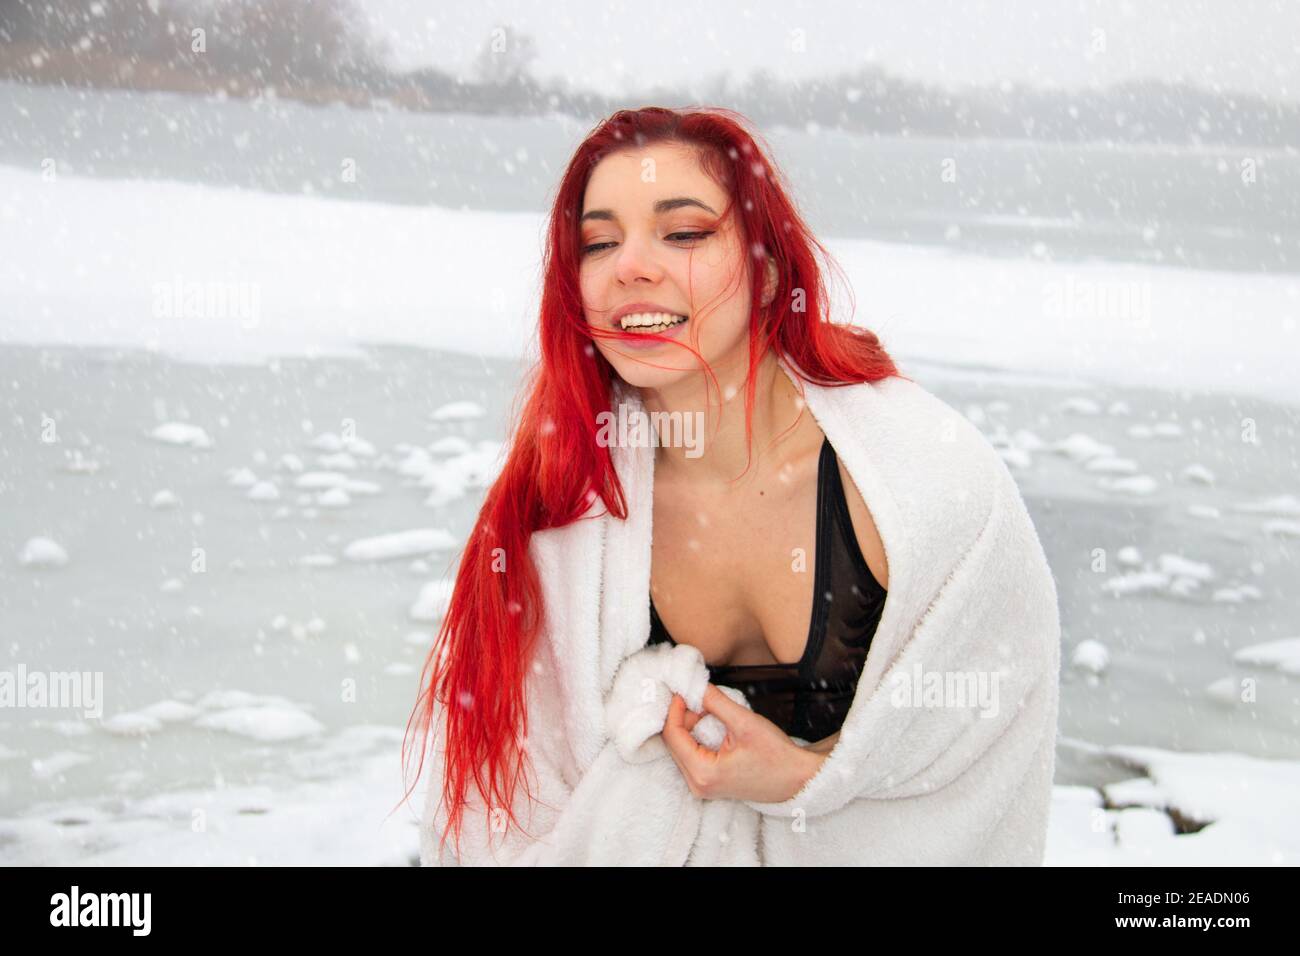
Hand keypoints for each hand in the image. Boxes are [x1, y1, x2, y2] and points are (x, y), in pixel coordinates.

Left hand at [661, 685, 825, 803]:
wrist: (798, 779)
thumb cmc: (777, 756)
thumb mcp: (744, 722)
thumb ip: (716, 702)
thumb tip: (694, 685)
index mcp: (703, 773)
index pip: (672, 735)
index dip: (674, 708)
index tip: (683, 690)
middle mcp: (698, 784)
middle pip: (674, 743)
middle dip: (682, 717)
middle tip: (697, 696)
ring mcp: (702, 787)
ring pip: (682, 749)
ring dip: (690, 726)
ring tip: (708, 709)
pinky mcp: (709, 784)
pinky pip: (692, 756)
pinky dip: (697, 737)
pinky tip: (711, 725)